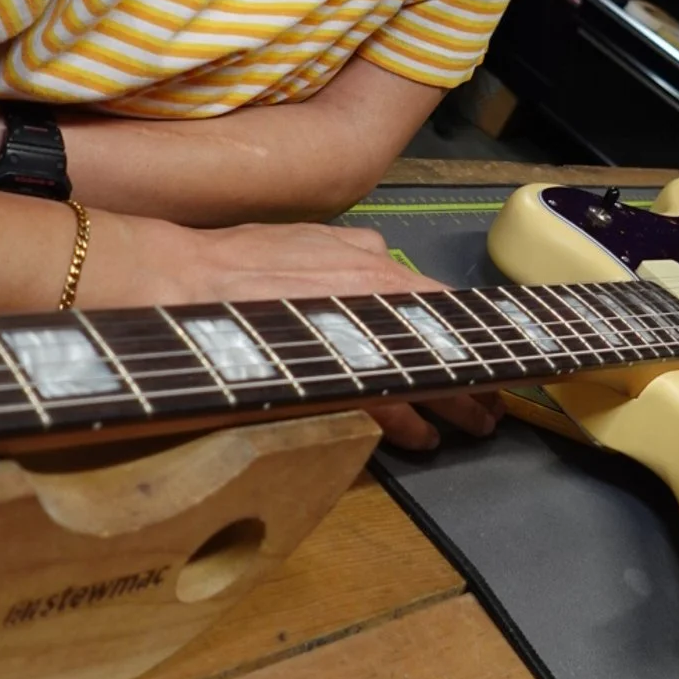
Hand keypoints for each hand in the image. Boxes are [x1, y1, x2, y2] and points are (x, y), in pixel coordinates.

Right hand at [121, 215, 504, 452]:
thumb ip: (349, 248)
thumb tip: (375, 253)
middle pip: (447, 342)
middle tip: (496, 401)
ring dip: (457, 404)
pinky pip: (389, 405)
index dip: (465, 331)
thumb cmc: (236, 263)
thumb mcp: (307, 238)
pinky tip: (424, 440)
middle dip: (475, 374)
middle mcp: (379, 298)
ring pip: (430, 376)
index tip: (487, 351)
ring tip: (476, 424)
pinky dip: (410, 424)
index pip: (439, 301)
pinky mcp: (338, 375)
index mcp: (371, 264)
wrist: (181, 284)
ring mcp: (362, 338)